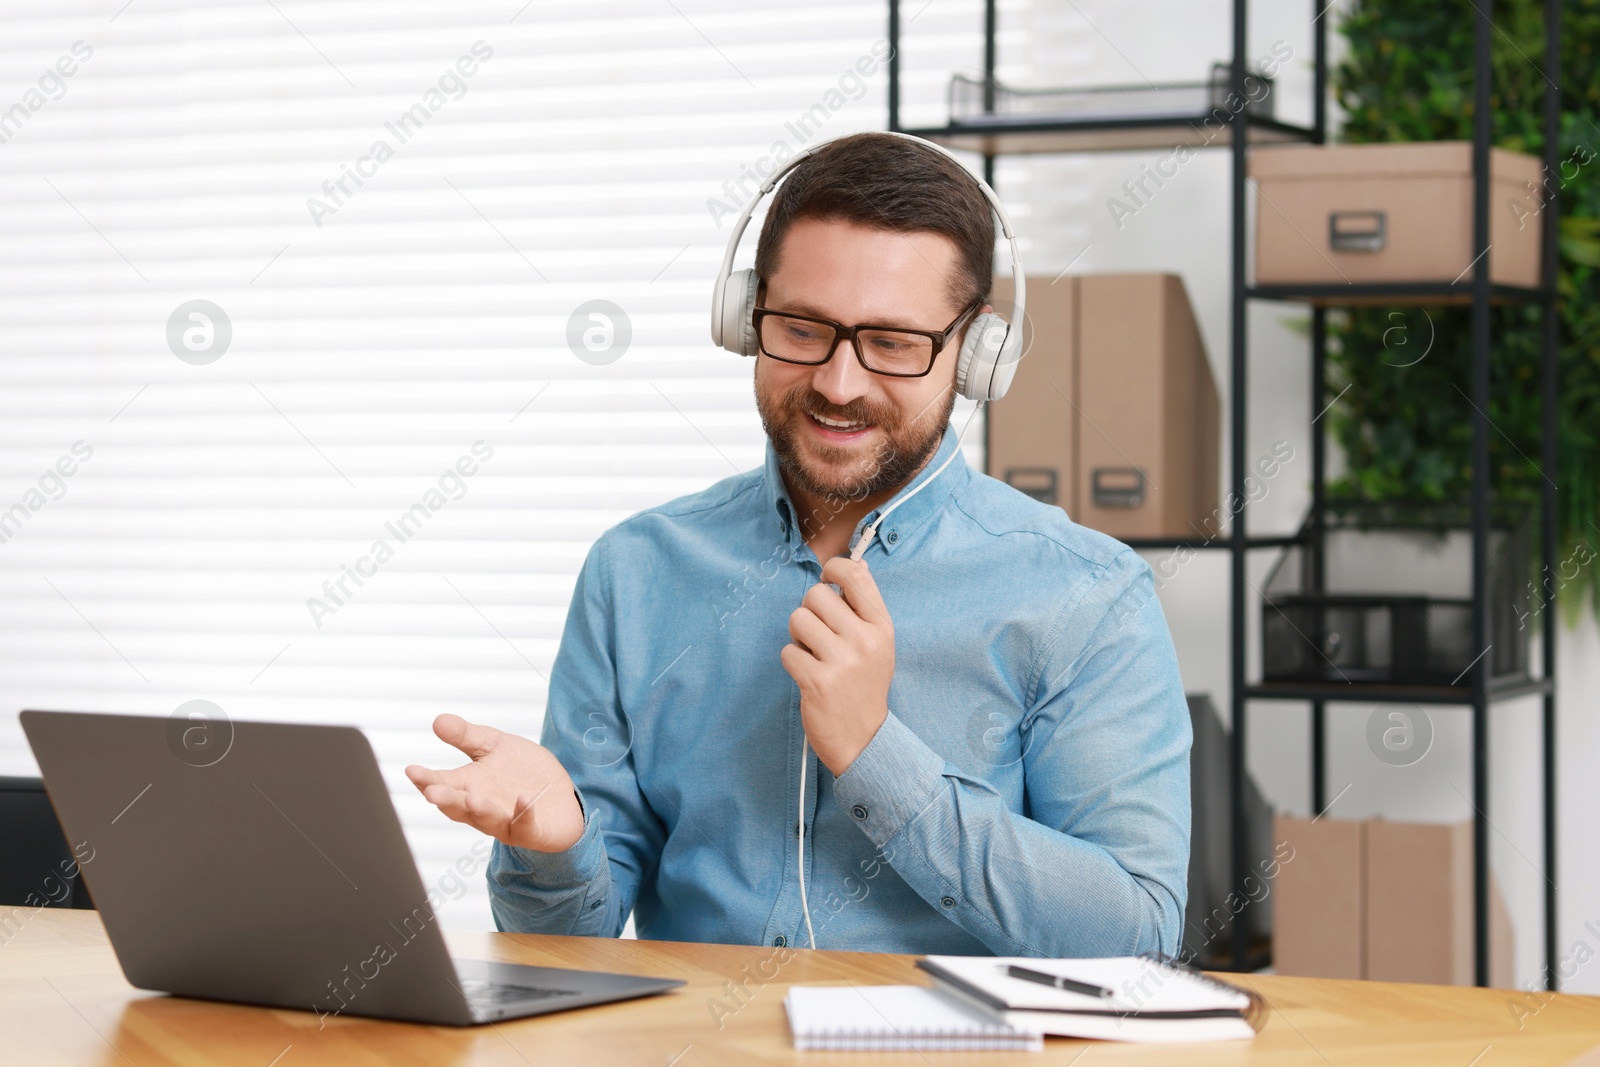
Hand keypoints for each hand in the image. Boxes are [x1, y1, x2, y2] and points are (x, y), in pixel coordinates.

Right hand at [405, 714, 584, 851]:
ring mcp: (506, 822)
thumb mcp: (496, 746)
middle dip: (446, 800)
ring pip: (488, 820)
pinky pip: (527, 826)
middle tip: (432, 792)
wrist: (560, 795)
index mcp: (469, 787)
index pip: (442, 784)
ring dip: (480, 811)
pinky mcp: (533, 831)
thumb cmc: (521, 773)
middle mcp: (482, 808)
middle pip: (459, 807)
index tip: (412, 770)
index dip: (426, 779)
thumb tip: (438, 720)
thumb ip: (468, 737)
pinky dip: (524, 815)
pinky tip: (524, 800)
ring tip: (473, 799)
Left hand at [780, 555, 894, 776]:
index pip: (855, 575)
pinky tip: (808, 675)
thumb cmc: (865, 685)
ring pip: (797, 619)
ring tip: (814, 655)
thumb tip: (855, 565)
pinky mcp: (817, 682)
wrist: (864, 739)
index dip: (833, 569)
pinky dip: (793, 662)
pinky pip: (788, 651)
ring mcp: (841, 661)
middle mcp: (864, 640)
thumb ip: (865, 606)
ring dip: (798, 637)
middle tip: (819, 636)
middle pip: (815, 595)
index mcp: (881, 627)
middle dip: (810, 612)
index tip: (827, 581)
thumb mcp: (879, 643)